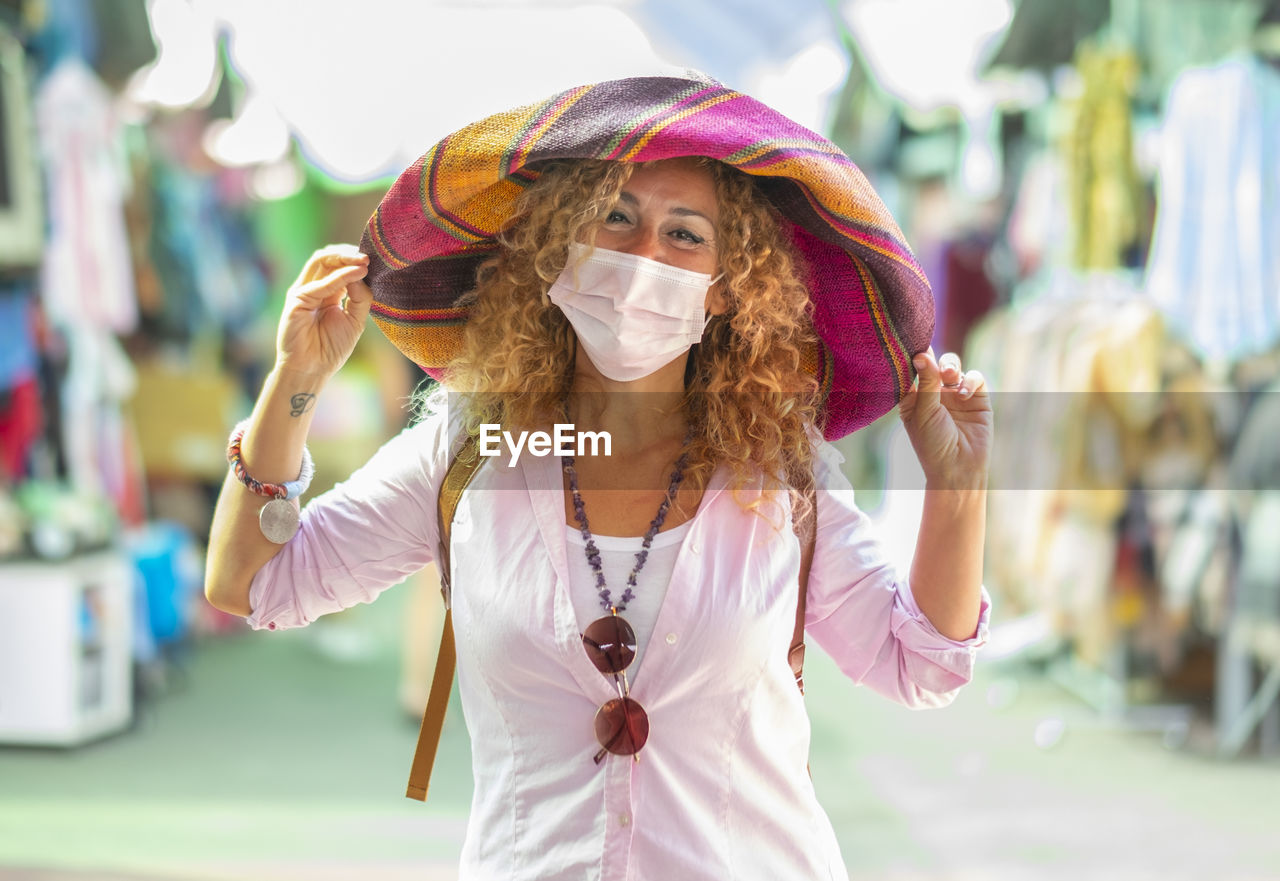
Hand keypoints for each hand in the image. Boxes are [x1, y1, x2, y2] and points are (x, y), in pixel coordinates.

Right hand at [275, 244, 371, 379]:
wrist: (312, 369)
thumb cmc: (331, 348)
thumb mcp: (355, 320)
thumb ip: (360, 297)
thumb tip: (362, 272)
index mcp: (329, 292)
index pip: (340, 266)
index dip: (355, 261)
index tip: (375, 260)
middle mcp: (315, 287)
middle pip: (329, 259)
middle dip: (349, 254)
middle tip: (369, 257)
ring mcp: (304, 291)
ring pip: (321, 261)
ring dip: (343, 258)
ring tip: (363, 261)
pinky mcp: (297, 298)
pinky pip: (321, 282)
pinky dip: (340, 276)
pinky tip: (357, 274)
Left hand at [898, 349, 991, 489]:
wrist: (958, 468)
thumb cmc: (933, 444)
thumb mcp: (924, 412)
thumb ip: (925, 382)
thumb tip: (921, 354)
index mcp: (913, 396)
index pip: (911, 368)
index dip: (912, 355)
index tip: (911, 343)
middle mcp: (934, 392)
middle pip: (933, 362)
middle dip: (934, 359)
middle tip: (933, 365)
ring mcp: (955, 393)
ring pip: (953, 365)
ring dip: (951, 366)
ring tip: (949, 375)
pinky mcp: (977, 397)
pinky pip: (974, 377)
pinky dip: (969, 381)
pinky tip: (963, 394)